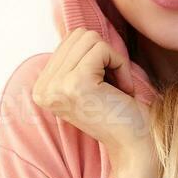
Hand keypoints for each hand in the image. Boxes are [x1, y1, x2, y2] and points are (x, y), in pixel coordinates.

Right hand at [33, 28, 156, 165]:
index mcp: (41, 88)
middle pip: (77, 35)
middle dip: (104, 54)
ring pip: (90, 39)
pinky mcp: (76, 83)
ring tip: (117, 88)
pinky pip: (102, 49)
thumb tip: (79, 32)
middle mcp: (42, 89)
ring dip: (113, 60)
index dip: (96, 56)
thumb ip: (74, 59)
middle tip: (113, 86)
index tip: (104, 86)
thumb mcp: (88, 83)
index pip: (68, 40)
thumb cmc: (120, 113)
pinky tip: (123, 90)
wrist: (136, 145)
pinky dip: (120, 65)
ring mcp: (56, 86)